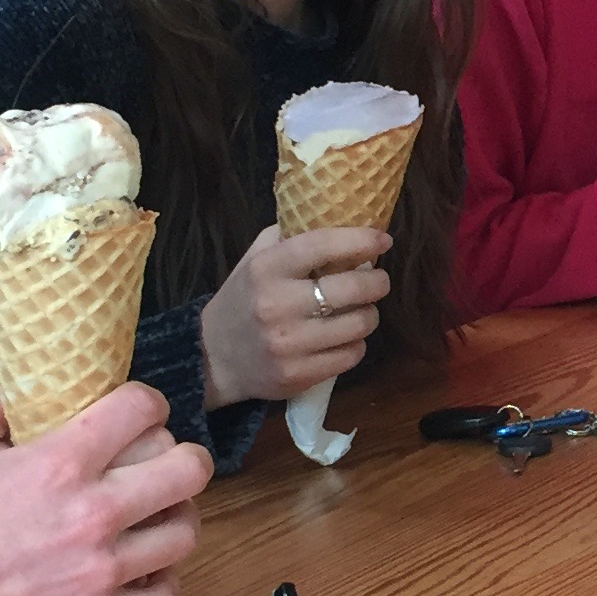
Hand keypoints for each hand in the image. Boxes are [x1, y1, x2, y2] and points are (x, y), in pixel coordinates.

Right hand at [0, 383, 212, 595]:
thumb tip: (18, 398)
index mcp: (59, 463)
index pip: (143, 410)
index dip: (147, 404)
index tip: (139, 413)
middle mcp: (95, 513)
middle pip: (188, 470)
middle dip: (182, 458)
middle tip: (165, 464)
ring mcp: (102, 571)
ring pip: (184, 534)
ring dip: (175, 519)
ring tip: (156, 518)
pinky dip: (160, 582)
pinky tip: (142, 572)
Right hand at [201, 224, 389, 409]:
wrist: (213, 358)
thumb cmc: (243, 300)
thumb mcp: (255, 259)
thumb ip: (290, 237)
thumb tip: (340, 220)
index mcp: (266, 268)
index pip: (322, 245)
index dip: (360, 240)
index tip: (382, 240)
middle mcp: (277, 305)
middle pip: (352, 288)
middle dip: (377, 282)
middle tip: (378, 281)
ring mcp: (289, 344)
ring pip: (359, 324)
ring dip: (369, 315)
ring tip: (360, 310)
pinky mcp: (299, 375)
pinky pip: (352, 355)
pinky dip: (356, 344)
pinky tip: (344, 337)